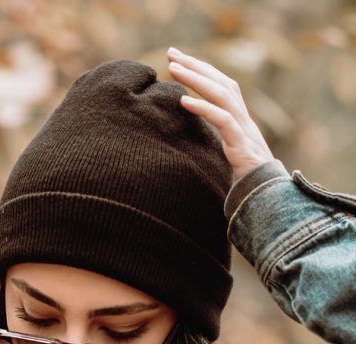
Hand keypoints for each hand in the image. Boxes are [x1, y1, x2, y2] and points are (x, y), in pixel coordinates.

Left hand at [167, 47, 274, 179]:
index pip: (221, 85)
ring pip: (221, 95)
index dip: (202, 69)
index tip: (178, 59)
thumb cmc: (245, 178)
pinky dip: (203, 108)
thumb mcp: (227, 153)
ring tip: (173, 69)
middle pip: (221, 82)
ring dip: (196, 79)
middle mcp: (243, 118)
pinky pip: (222, 120)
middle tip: (171, 53)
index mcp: (239, 118)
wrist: (267, 196)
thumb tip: (191, 133)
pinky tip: (184, 101)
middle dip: (196, 65)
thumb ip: (215, 138)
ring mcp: (244, 130)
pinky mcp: (241, 145)